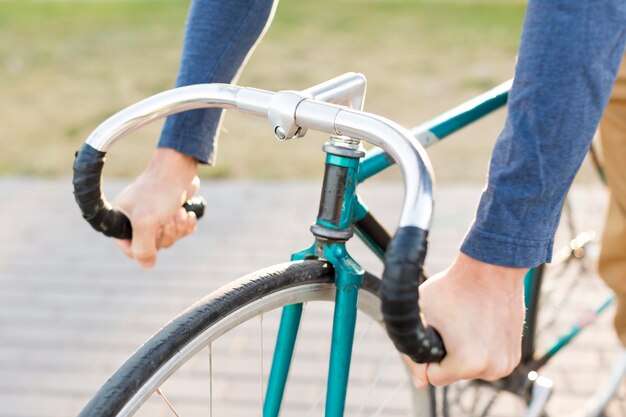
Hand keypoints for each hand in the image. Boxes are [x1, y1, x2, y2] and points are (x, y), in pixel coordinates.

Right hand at [112, 148, 199, 268]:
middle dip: (166, 234)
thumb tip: (146, 265)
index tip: (154, 231)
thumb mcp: (146, 221)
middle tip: (169, 217)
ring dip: (177, 228)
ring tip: (179, 212)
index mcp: (120, 220)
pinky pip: (178, 232)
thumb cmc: (159, 191)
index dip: (145, 246)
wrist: (179, 169)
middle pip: (152, 246)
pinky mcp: (169, 214)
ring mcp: (153, 217)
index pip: (130, 250)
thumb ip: (143, 247)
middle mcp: (134, 220)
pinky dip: (185, 226)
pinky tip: (187, 215)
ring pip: (167, 240)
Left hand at [405, 253, 526, 386]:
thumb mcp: (422, 316)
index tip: (436, 334)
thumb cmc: (452, 288)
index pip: (434, 377)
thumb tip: (420, 383)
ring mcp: (506, 363)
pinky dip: (482, 348)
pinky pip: (488, 360)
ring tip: (467, 322)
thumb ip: (414, 353)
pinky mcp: (515, 354)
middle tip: (453, 324)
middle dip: (449, 354)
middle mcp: (491, 369)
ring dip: (466, 352)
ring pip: (472, 368)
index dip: (429, 356)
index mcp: (466, 363)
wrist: (490, 269)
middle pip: (455, 373)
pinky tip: (480, 325)